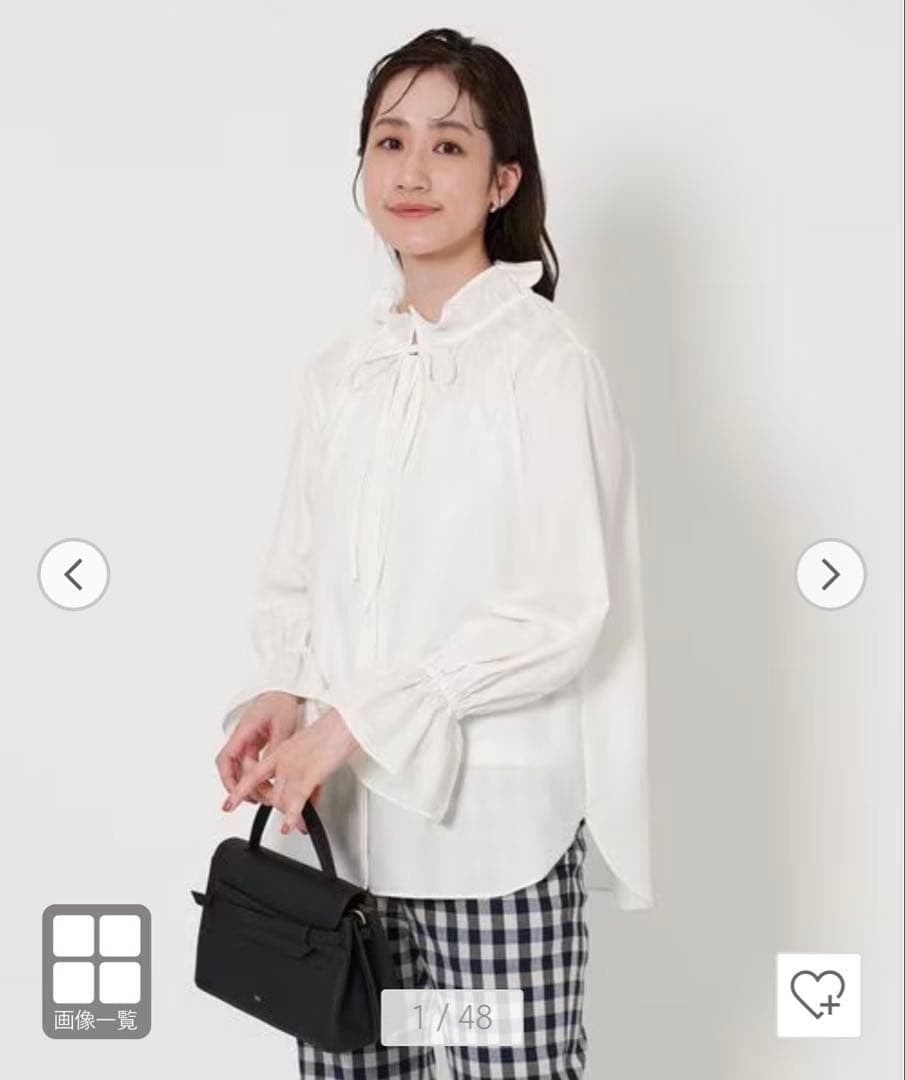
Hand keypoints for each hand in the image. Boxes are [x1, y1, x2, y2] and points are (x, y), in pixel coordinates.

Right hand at [215, 691, 305, 826]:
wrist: (286, 689)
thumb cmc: (282, 701)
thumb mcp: (283, 725)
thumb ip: (276, 747)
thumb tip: (270, 769)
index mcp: (244, 731)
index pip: (226, 759)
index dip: (228, 778)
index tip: (234, 793)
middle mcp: (242, 737)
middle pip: (230, 767)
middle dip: (237, 786)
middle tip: (251, 800)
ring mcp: (248, 740)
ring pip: (240, 766)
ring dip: (247, 782)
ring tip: (261, 796)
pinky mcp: (256, 742)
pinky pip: (250, 762)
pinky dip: (255, 775)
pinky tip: (266, 784)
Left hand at [224, 706, 360, 834]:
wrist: (343, 724)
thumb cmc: (331, 734)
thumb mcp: (309, 754)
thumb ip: (304, 774)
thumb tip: (309, 796)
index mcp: (280, 752)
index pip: (252, 775)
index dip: (239, 792)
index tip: (228, 805)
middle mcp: (282, 760)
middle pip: (270, 794)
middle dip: (280, 808)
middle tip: (292, 816)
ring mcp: (293, 768)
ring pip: (281, 801)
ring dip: (290, 814)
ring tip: (300, 820)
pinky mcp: (307, 775)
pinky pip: (295, 802)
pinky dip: (291, 817)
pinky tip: (289, 826)